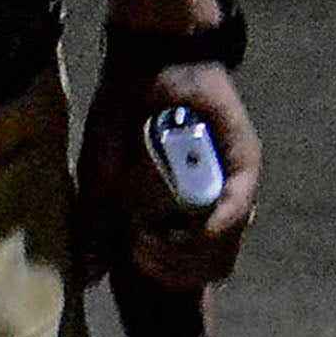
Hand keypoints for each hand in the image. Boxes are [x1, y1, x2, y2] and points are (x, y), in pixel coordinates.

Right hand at [75, 58, 256, 295]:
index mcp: (183, 210)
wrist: (149, 60)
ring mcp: (232, 186)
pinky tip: (190, 232)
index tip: (134, 259)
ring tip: (153, 242)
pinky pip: (239, 210)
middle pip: (210, 267)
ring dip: (188, 257)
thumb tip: (89, 277)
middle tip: (141, 254)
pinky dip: (215, 229)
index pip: (189, 266)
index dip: (165, 275)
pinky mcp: (246, 164)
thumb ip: (97, 222)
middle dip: (174, 273)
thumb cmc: (124, 113)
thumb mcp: (102, 174)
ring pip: (227, 248)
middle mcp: (212, 203)